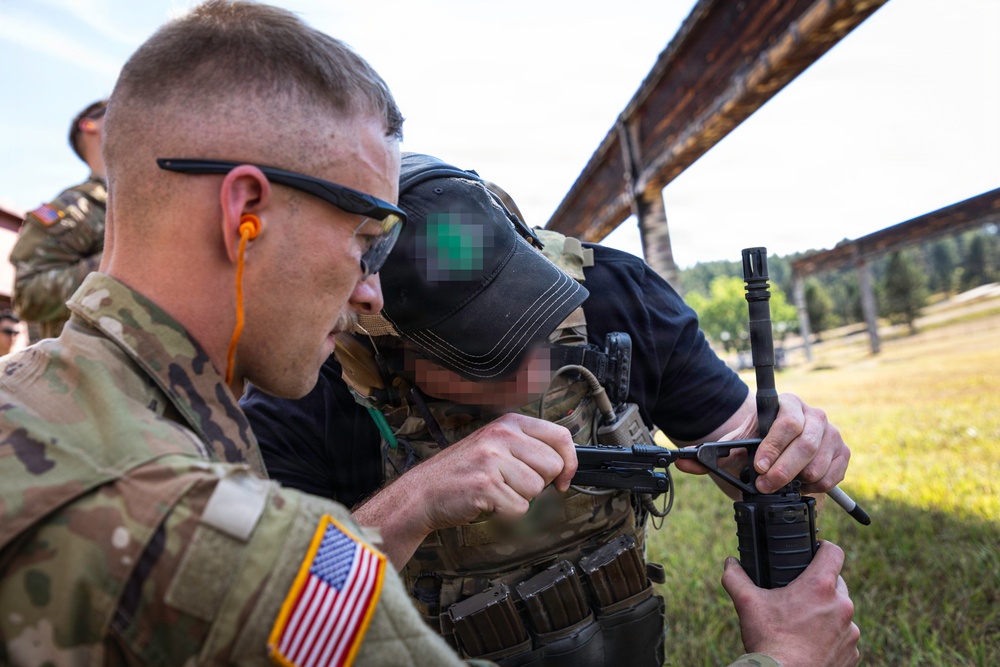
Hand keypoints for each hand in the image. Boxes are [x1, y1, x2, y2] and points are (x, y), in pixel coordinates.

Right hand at [352, 413, 576, 567]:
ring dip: (519, 498)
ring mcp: (492, 458)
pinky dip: (506, 513)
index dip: (569, 462)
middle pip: (553, 466)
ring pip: (536, 489)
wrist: (424, 492)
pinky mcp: (485, 484)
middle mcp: (501, 435)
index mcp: (508, 423)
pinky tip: (487, 503)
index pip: (560, 436)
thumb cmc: (463, 472)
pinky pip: (519, 508)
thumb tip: (567, 466)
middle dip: (539, 483)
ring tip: (495, 491)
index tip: (563, 479)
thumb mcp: (496, 446)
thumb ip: (528, 448)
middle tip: (512, 484)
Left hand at [673, 392, 849, 496]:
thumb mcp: (733, 445)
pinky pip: (833, 475)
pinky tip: (801, 484)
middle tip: (764, 485)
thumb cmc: (755, 442)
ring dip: (799, 480)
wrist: (774, 446)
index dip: (774, 446)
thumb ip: (708, 453)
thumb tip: (685, 462)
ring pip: (820, 462)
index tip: (758, 466)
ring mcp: (832, 433)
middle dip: (783, 469)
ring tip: (781, 484)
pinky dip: (816, 486)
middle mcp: (814, 414)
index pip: (787, 422)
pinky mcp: (842, 452)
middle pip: (806, 444)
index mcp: (787, 403)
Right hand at [722, 541, 859, 666]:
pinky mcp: (851, 653)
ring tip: (803, 623)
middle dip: (820, 586)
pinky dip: (831, 637)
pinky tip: (811, 643)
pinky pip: (844, 637)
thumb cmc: (770, 641)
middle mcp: (842, 606)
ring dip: (826, 613)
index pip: (834, 552)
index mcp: (820, 587)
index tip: (816, 551)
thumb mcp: (747, 604)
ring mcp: (850, 632)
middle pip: (837, 583)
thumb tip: (729, 563)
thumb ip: (736, 578)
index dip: (825, 548)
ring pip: (840, 612)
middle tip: (799, 595)